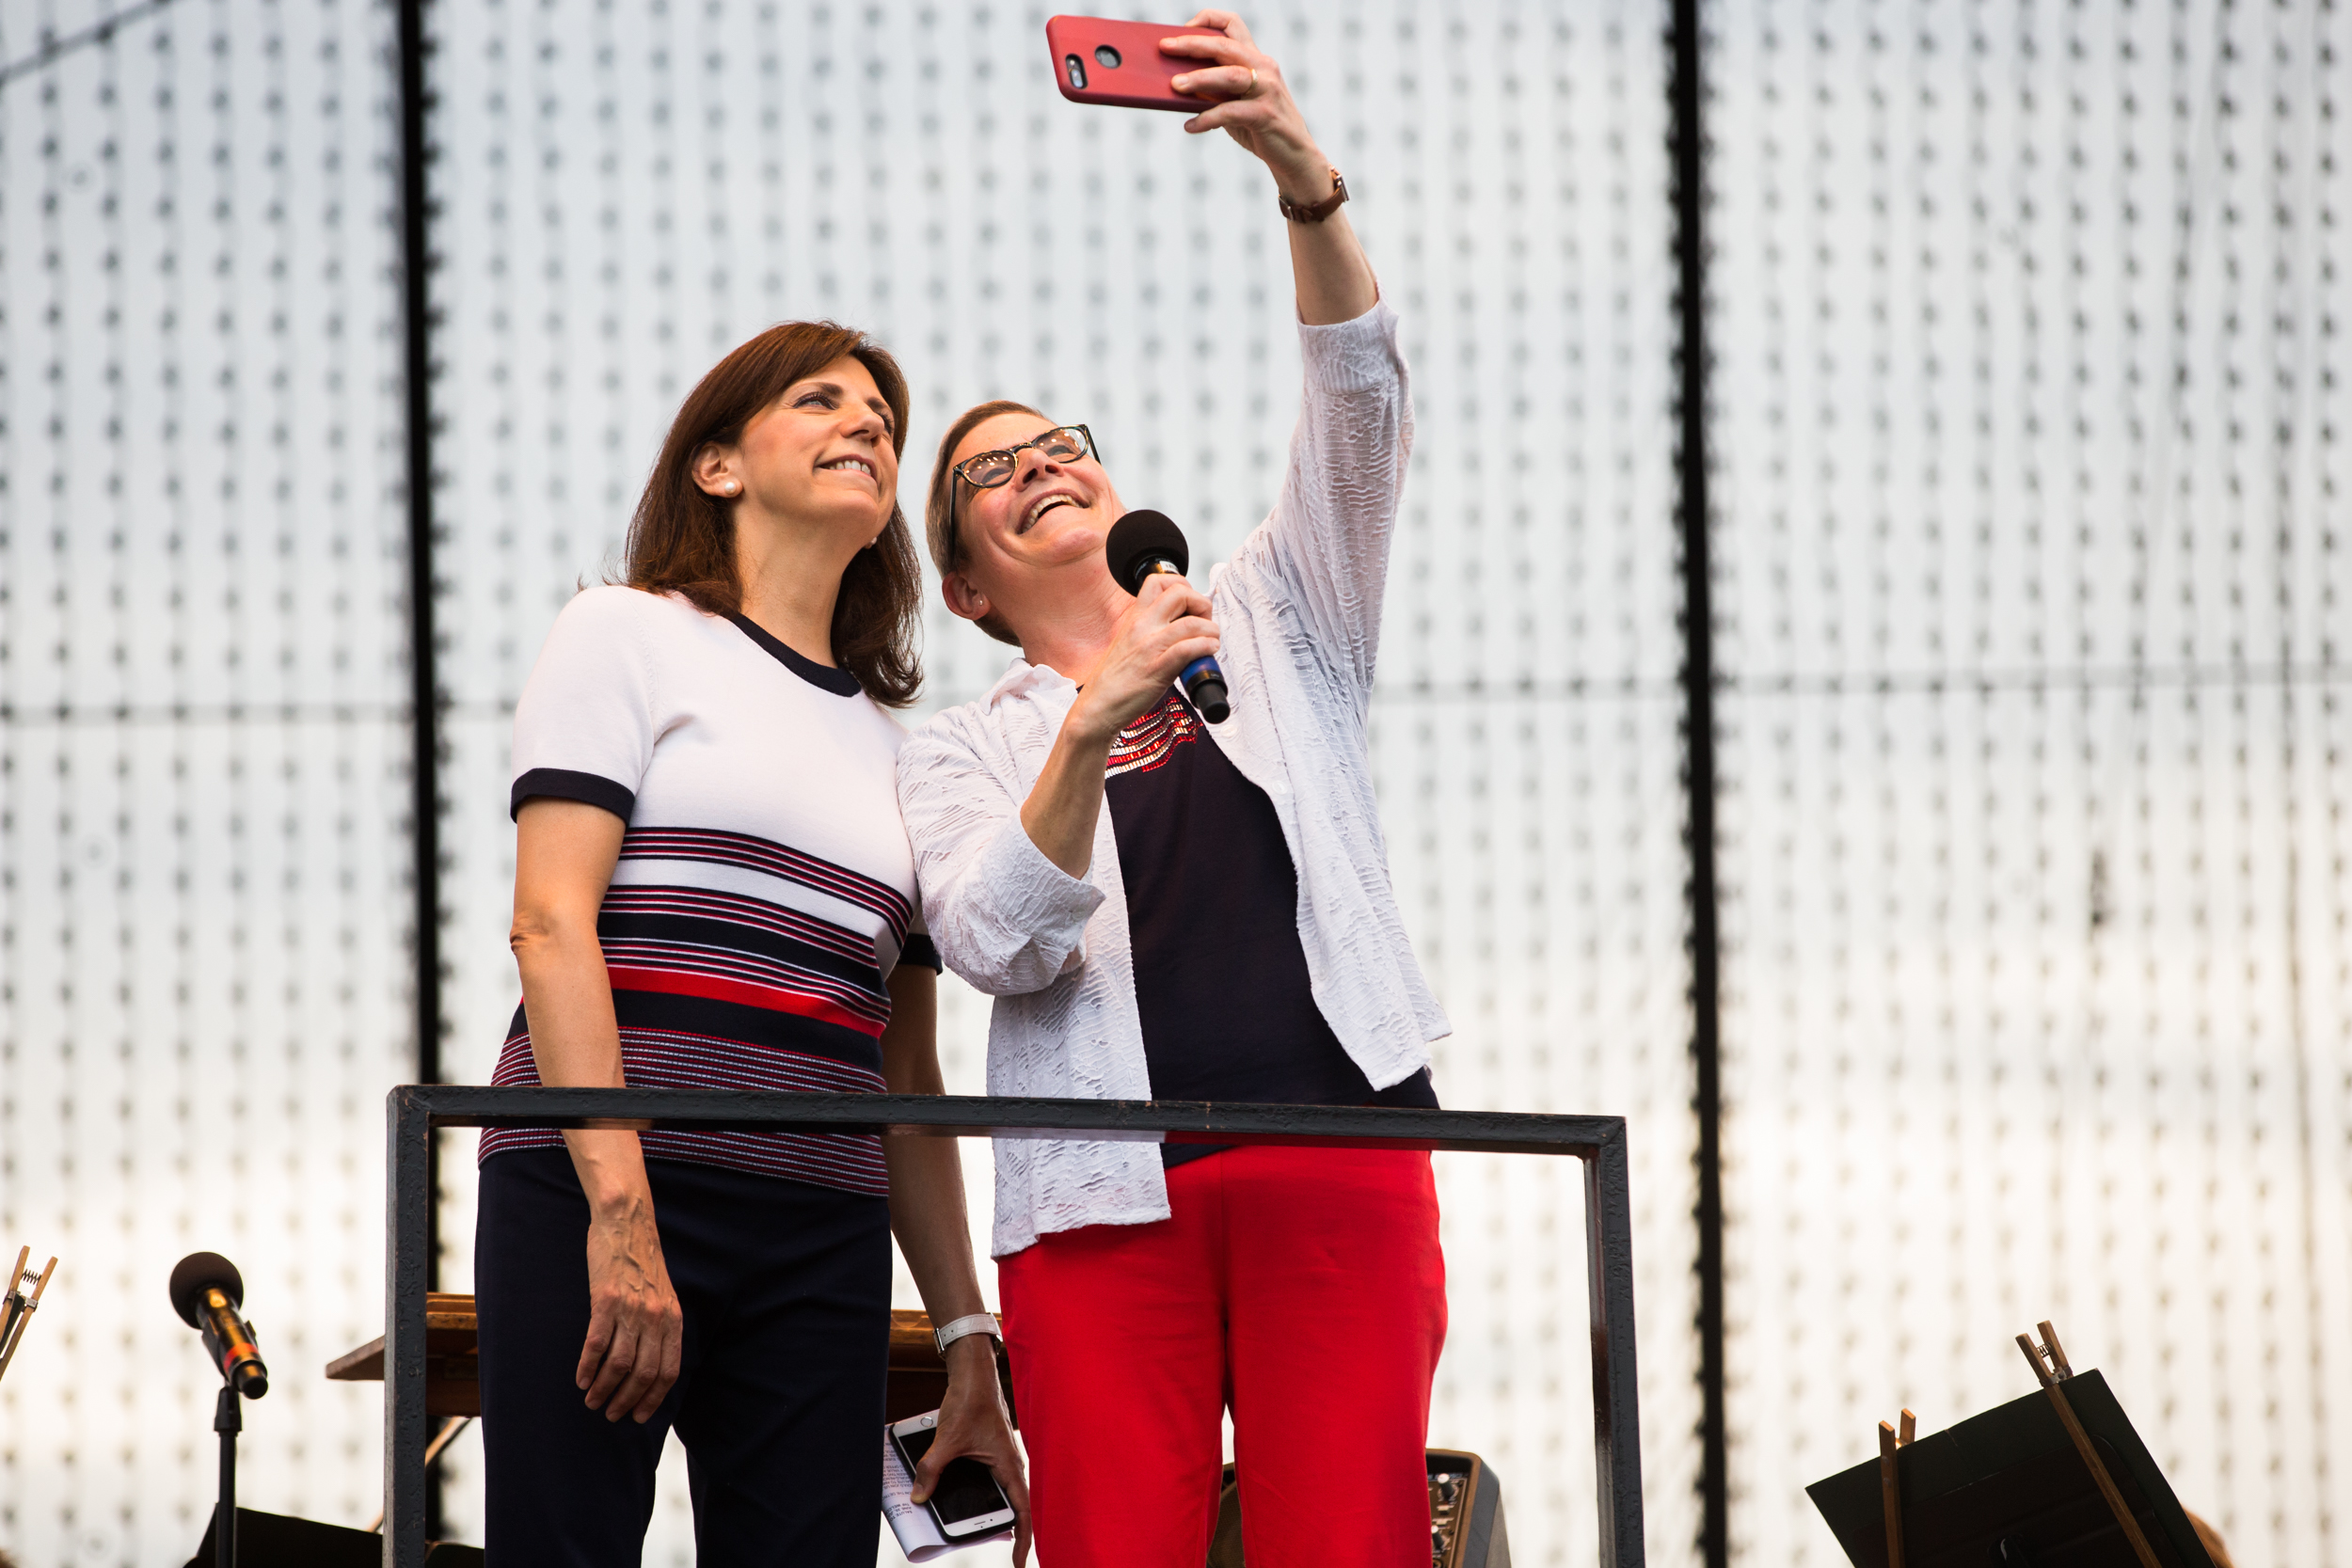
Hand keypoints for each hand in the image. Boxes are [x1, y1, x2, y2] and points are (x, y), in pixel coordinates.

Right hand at [576, 1199, 684, 1421]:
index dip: (653, 1398)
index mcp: (672, 1319)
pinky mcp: (606, 1300)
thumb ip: (661, 1326)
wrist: (627, 1224)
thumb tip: (651, 1363)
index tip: (639, 1415)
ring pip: (618, 1365)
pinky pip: (596, 1344)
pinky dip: (587, 1367)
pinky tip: (581, 1379)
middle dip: (626, 1401)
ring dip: (604, 1390)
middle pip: (643, 1374)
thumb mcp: (664, 1294)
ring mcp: (631, 1310)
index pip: (668, 1371)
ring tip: (592, 1402)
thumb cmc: (642, 1261)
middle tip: (611, 1414)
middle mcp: (655, 1318)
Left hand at [915, 1337, 1032, 1565]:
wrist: (974, 1374)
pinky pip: (996, 1480)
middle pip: (1017, 1507)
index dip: (1023, 1540)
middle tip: (1002, 1552)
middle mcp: (1011, 1464)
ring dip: (998, 1512)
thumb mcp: (947, 1441)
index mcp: (1009, 1466)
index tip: (1018, 1563)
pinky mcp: (994, 1450)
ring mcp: (1004, 1457)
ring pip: (1006, 1494)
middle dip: (1010, 1532)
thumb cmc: (970, 1401)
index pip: (1023, 1512)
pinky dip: (988, 1494)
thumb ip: (931, 1470)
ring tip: (982, 1529)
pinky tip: (968, 1497)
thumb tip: (918, 1497)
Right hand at [1069, 571, 1218, 742]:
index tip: (1191, 605)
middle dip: (1202, 604)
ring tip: (1211, 642)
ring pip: (1191, 623)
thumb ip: (1152, 630)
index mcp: (1135, 618)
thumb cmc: (1115, 680)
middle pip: (1180, 593)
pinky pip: (1187, 649)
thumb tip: (1183, 628)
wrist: (1097, 706)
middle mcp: (1142, 626)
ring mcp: (1149, 647)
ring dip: (1211, 631)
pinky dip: (1206, 648)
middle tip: (1205, 623)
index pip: (1158, 581)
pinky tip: (1208, 653)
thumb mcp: (1129, 642)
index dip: (1183, 586)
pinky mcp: (1157, 669)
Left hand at [1161, 10, 1329, 202]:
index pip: (1233, 24)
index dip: (1207, 20)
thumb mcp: (1236, 102)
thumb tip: (1176, 85)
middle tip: (1164, 48)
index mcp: (1255, 59)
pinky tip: (1190, 127)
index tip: (1182, 29)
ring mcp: (1267, 89)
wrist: (1294, 157)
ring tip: (1175, 85)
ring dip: (1199, 78)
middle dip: (1192, 44)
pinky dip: (1207, 119)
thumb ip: (1215, 90)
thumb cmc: (1259, 127)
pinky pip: (1230, 112)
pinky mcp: (1266, 115)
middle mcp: (1264, 67)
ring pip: (1229, 75)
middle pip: (1224, 45)